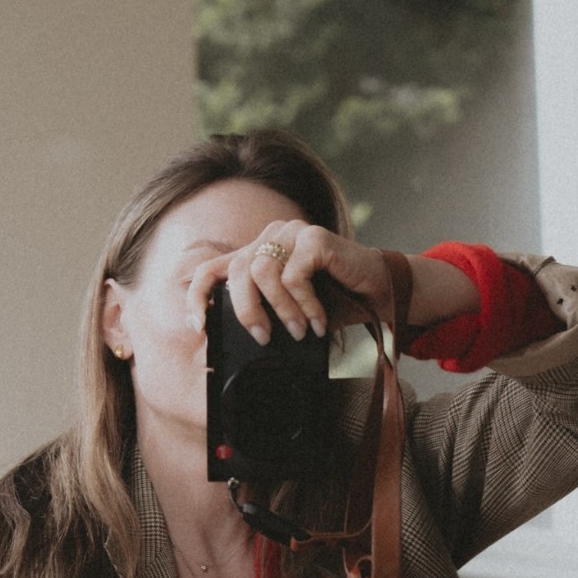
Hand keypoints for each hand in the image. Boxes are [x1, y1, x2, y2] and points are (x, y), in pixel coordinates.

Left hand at [186, 222, 481, 345]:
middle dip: (246, 311)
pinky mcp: (314, 237)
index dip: (198, 295)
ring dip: (279, 309)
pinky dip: (304, 304)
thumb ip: (263, 315)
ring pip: (262, 272)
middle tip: (263, 338)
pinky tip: (317, 321)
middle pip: (237, 272)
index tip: (199, 326)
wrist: (379, 293)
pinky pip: (294, 274)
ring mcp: (292, 233)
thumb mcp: (290, 314)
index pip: (213, 268)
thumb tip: (231, 344)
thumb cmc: (334, 305)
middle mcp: (270, 238)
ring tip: (298, 332)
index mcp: (257, 254)